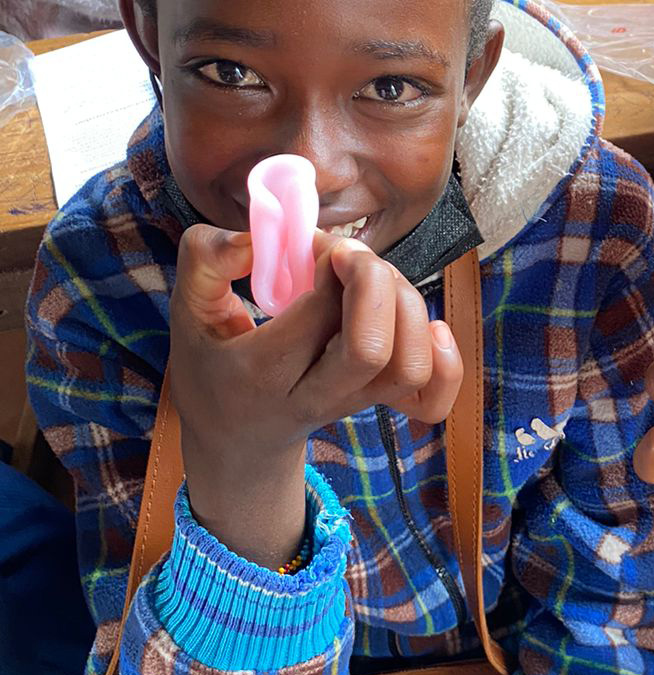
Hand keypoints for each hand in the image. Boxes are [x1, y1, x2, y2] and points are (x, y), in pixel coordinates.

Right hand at [169, 225, 462, 566]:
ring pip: (411, 366)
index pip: (318, 313)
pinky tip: (428, 325)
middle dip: (374, 283)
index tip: (310, 244)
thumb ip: (205, 260)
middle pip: (372, 349)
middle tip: (347, 257)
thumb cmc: (213, 363)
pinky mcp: (383, 402)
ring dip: (406, 305)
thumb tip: (256, 235)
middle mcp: (316, 395)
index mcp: (263, 372)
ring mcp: (356, 403)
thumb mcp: (187, 311)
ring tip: (374, 281)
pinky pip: (433, 398)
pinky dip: (446, 360)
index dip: (326, 262)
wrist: (235, 438)